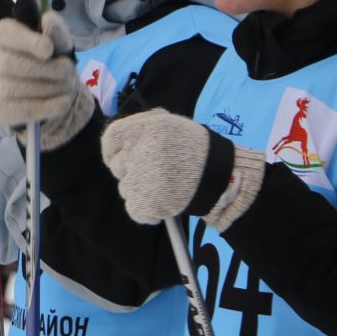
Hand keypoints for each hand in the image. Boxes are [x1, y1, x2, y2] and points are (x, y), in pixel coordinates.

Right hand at [0, 10, 93, 148]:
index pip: (3, 33)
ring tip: (67, 86)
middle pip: (9, 63)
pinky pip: (22, 110)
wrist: (52, 92)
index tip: (48, 49)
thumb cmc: (52, 61)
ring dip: (50, 88)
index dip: (25, 40)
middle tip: (68, 71)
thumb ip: (56, 32)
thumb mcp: (60, 44)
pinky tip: (63, 103)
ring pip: (16, 88)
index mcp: (5, 37)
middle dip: (45, 69)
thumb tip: (47, 21)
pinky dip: (48, 107)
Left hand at [102, 109, 263, 227]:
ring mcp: (144, 177)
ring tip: (166, 186)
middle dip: (132, 171)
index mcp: (147, 128)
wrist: (225, 176)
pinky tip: (166, 201)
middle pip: (119, 166)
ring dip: (141, 191)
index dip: (112, 151)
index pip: (111, 138)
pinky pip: (135, 209)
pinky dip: (147, 210)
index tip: (118, 158)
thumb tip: (118, 140)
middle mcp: (143, 150)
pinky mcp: (149, 201)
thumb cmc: (197, 150)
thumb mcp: (171, 125)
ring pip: (126, 189)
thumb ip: (144, 127)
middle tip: (155, 173)